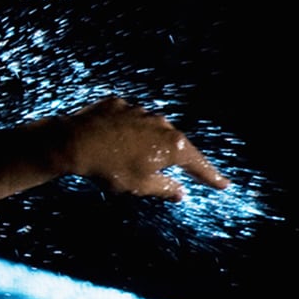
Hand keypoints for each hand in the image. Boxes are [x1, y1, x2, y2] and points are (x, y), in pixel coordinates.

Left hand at [53, 97, 228, 200]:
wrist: (75, 142)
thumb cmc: (111, 169)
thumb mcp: (141, 186)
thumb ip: (165, 188)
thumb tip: (181, 193)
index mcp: (173, 145)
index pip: (197, 164)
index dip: (210, 176)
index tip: (223, 184)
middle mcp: (162, 124)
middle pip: (175, 144)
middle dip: (175, 158)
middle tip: (181, 169)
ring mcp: (139, 111)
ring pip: (150, 129)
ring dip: (147, 142)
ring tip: (133, 156)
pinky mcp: (118, 104)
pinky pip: (127, 119)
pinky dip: (125, 129)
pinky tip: (114, 139)